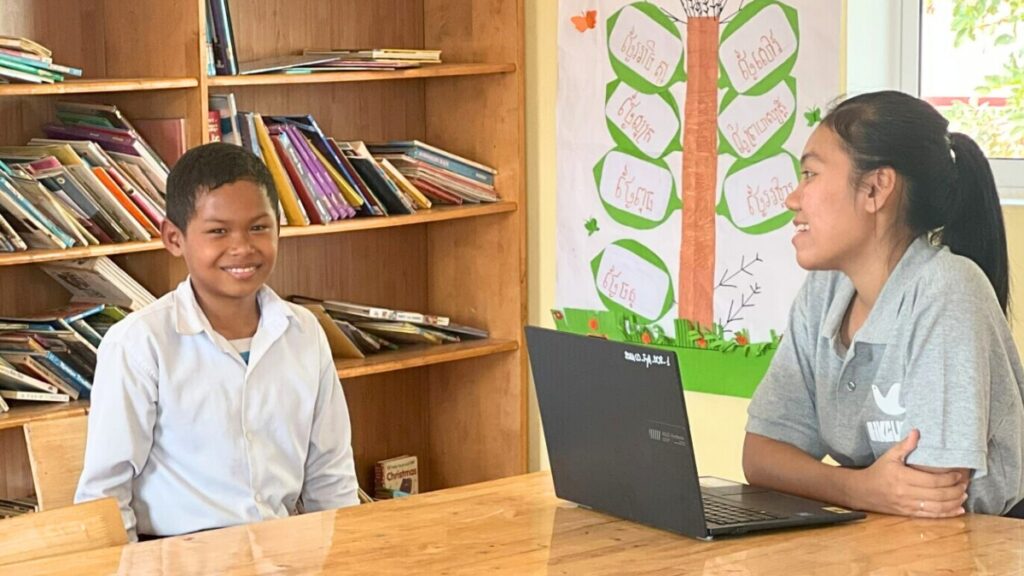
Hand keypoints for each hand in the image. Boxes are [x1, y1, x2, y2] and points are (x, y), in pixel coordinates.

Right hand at [852, 429, 968, 517]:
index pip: (932, 480)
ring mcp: (908, 505)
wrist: (863, 491)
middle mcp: (906, 493)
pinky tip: (958, 510)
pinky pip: (931, 516)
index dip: (949, 479)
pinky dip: (947, 514)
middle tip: (965, 485)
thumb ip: (905, 445)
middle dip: (955, 491)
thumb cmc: (878, 471)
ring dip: (954, 503)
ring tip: (964, 496)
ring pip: (937, 507)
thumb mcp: (889, 456)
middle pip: (938, 495)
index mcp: (902, 478)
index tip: (959, 475)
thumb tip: (917, 431)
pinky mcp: (908, 513)